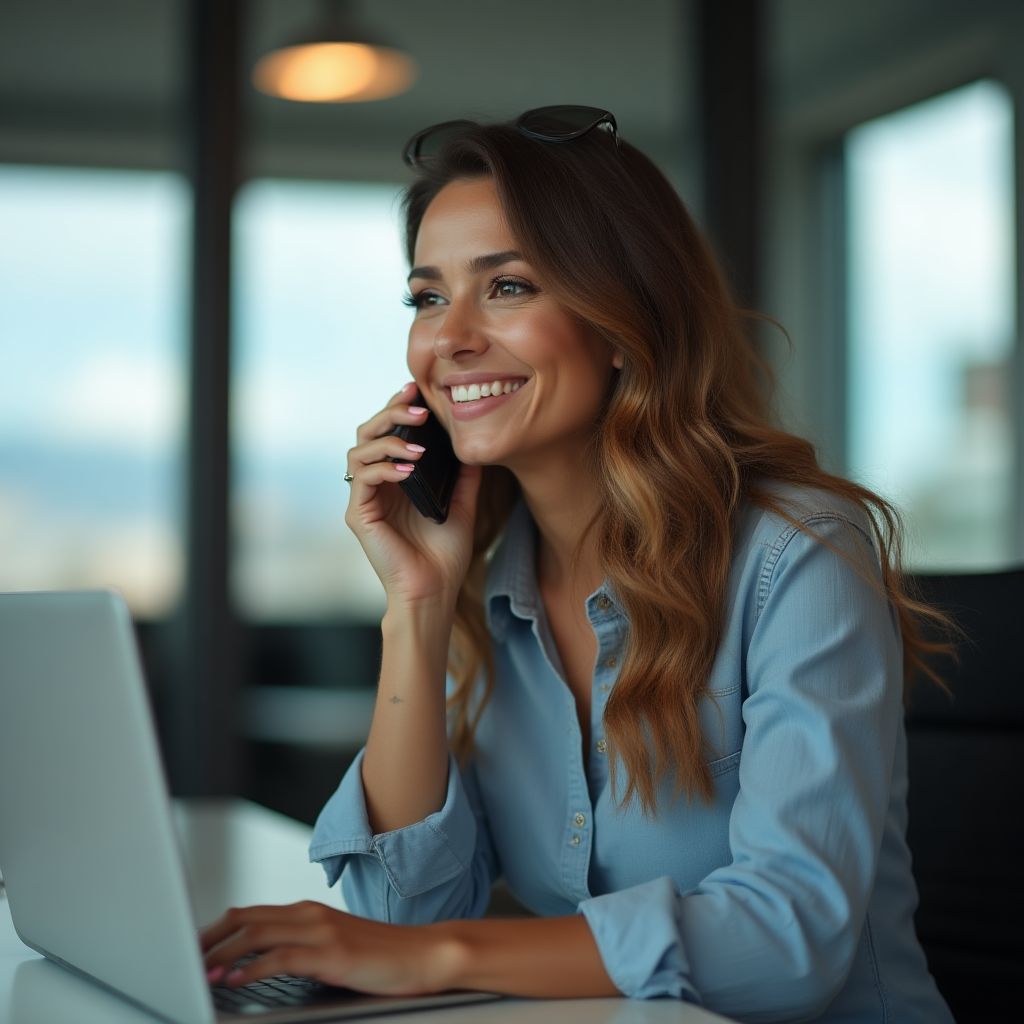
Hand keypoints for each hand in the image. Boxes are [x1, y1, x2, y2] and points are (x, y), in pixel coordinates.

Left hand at [200, 901, 457, 995]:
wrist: (424, 954)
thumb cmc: (381, 956)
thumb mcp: (334, 947)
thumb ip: (301, 948)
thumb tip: (261, 964)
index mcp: (308, 913)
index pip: (249, 913)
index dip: (215, 929)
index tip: (192, 949)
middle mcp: (310, 915)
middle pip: (244, 918)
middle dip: (208, 939)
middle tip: (184, 959)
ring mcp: (321, 932)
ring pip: (257, 934)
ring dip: (222, 953)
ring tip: (200, 971)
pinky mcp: (332, 954)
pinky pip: (281, 958)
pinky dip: (251, 969)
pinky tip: (235, 981)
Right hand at [344, 382, 481, 607]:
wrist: (435, 591)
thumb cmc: (445, 554)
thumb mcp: (462, 504)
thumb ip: (464, 474)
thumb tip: (474, 442)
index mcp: (396, 478)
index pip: (388, 432)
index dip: (398, 407)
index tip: (418, 389)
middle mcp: (376, 484)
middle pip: (368, 432)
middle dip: (390, 412)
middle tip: (417, 406)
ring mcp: (364, 499)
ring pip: (358, 450)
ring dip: (388, 440)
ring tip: (419, 445)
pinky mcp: (358, 515)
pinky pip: (362, 479)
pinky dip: (384, 467)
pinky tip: (409, 468)